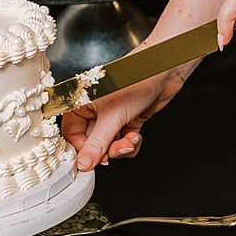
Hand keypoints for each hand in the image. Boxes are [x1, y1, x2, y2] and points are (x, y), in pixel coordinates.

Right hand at [60, 60, 191, 170]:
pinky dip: (131, 144)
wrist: (164, 71)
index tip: (91, 161)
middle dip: (106, 149)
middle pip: (91, 142)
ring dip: (120, 148)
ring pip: (108, 145)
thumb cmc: (136, 80)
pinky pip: (123, 143)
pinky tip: (136, 136)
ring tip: (131, 140)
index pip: (71, 135)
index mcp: (82, 102)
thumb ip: (97, 143)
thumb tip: (83, 164)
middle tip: (117, 150)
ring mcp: (112, 116)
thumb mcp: (112, 116)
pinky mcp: (127, 120)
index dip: (82, 150)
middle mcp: (95, 110)